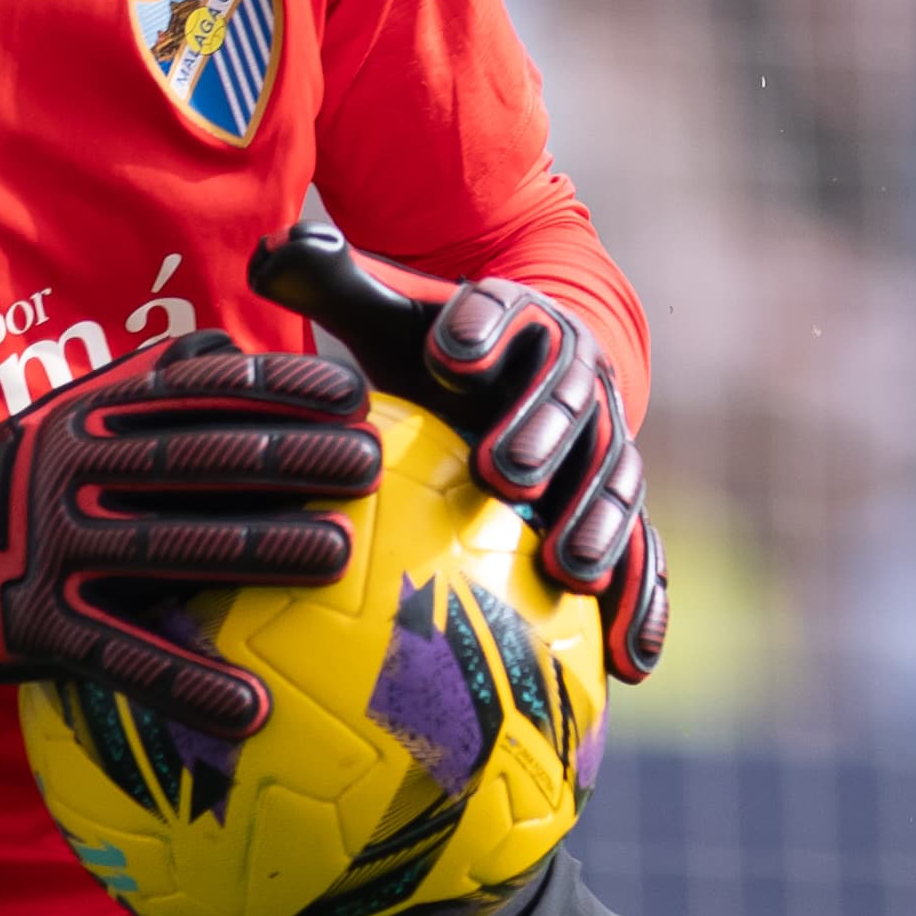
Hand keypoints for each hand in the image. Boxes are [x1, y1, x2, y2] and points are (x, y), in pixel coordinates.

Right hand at [0, 331, 381, 758]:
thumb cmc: (10, 497)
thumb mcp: (63, 426)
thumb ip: (142, 392)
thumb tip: (235, 351)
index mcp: (83, 418)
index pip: (193, 389)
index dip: (277, 385)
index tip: (351, 390)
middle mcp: (66, 472)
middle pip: (195, 458)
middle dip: (290, 455)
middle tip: (369, 463)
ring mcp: (49, 549)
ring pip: (171, 547)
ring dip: (259, 549)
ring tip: (340, 556)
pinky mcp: (35, 628)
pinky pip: (125, 659)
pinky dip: (190, 685)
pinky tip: (253, 711)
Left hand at [248, 219, 667, 683]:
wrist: (526, 377)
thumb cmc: (440, 351)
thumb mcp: (391, 314)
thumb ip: (335, 284)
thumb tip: (270, 254)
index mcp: (518, 322)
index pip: (502, 313)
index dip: (480, 326)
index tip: (447, 352)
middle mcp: (574, 379)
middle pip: (567, 401)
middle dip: (540, 432)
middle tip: (501, 474)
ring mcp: (605, 446)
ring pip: (614, 479)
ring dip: (597, 522)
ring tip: (567, 569)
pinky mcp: (619, 510)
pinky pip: (644, 555)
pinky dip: (644, 602)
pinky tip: (630, 662)